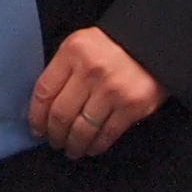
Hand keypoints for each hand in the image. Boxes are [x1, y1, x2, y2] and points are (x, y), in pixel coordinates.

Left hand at [30, 26, 165, 158]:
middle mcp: (91, 72)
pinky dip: (96, 145)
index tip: (36, 128)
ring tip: (72, 149)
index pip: (44, 91)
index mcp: (73, 52)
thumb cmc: (114, 44)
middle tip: (54, 141)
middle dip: (54, 134)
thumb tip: (45, 105)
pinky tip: (91, 147)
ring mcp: (113, 91)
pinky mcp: (132, 107)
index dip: (36, 116)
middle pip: (61, 115)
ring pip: (82, 129)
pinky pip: (107, 134)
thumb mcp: (82, 45)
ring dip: (73, 145)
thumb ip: (64, 69)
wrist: (155, 42)